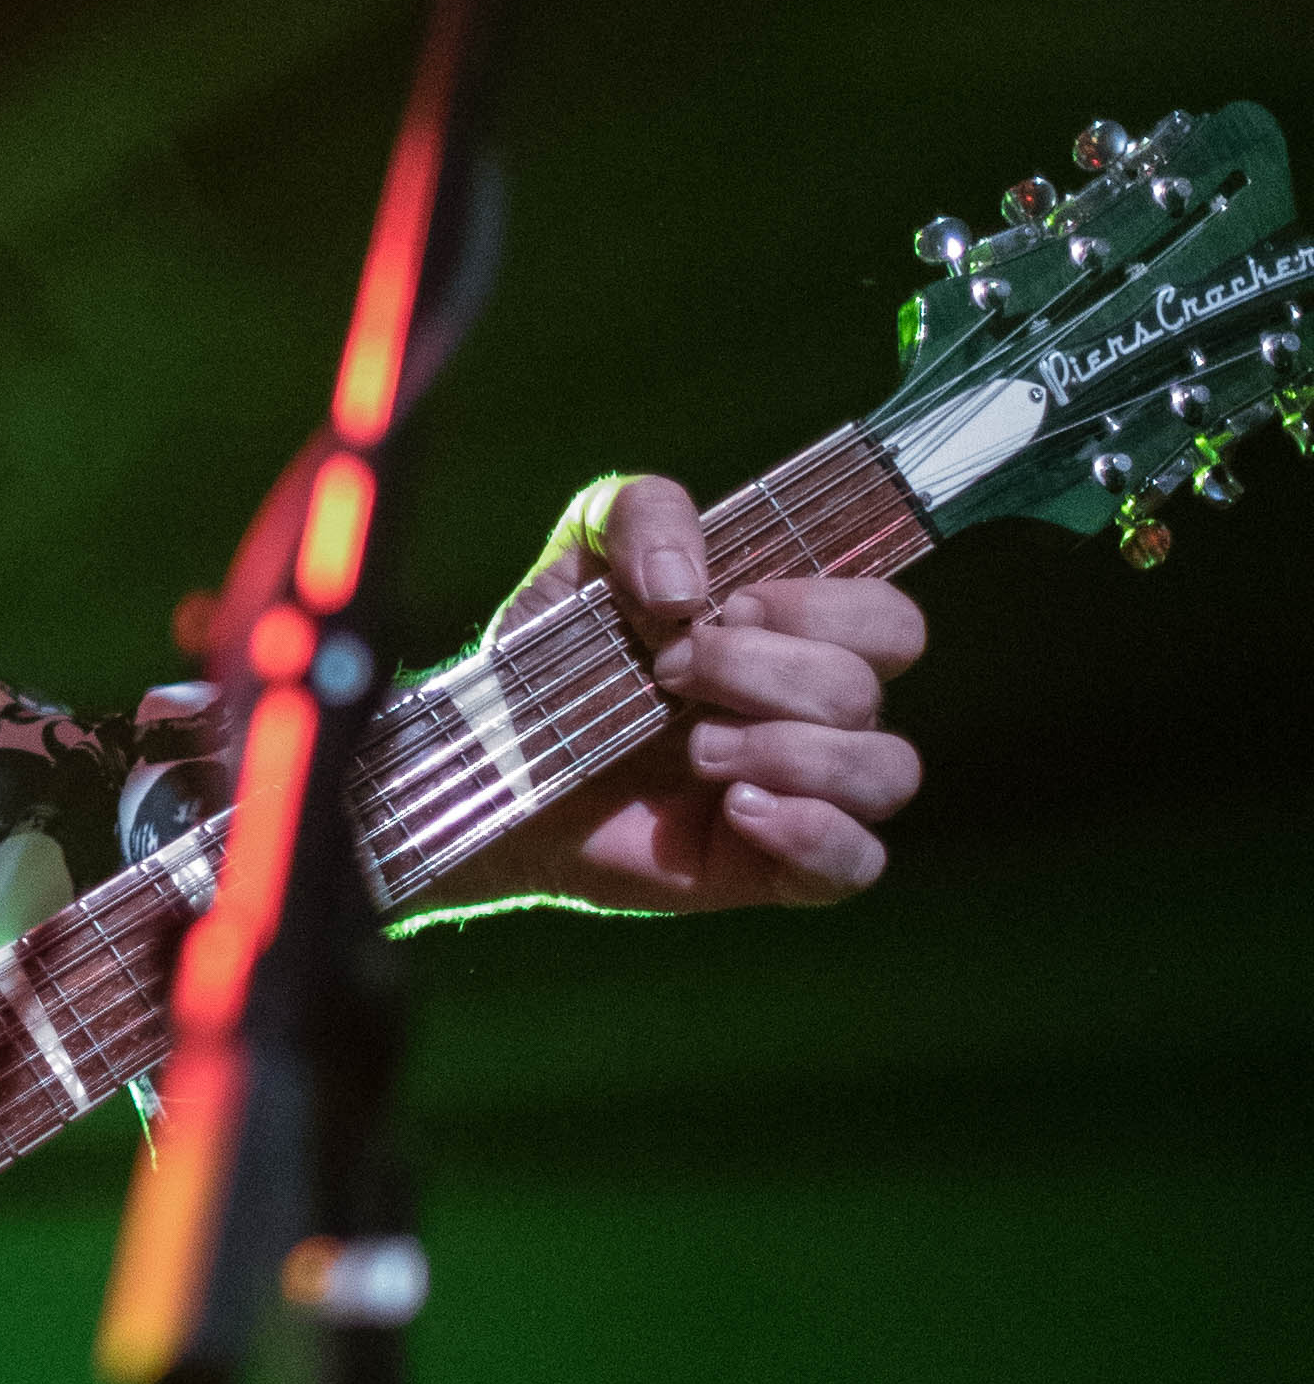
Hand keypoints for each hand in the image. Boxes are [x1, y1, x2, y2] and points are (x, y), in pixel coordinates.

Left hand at [451, 471, 926, 913]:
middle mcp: (817, 716)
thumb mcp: (583, 561)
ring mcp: (805, 794)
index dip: (820, 609)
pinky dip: (814, 833)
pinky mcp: (776, 868)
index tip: (726, 609)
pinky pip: (856, 863)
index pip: (887, 620)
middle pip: (867, 688)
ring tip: (698, 752)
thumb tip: (687, 585)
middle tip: (671, 676)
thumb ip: (643, 515)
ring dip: (792, 752)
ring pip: (886, 771)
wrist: (497, 771)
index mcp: (797, 641)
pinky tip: (738, 811)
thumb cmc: (557, 664)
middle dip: (770, 674)